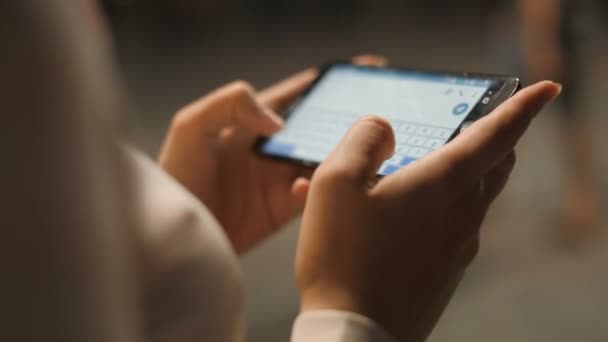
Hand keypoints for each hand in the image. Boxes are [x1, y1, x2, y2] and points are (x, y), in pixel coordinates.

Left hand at [159, 55, 386, 253]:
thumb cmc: (175, 175)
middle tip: (379, 114)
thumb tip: (279, 121)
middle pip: (319, 127)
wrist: (175, 236)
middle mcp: (272, 148)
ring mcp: (280, 178)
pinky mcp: (283, 209)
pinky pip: (314, 195)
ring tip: (362, 150)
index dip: (328, 84)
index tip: (363, 73)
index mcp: (253, 121)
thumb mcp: (191, 127)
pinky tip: (308, 186)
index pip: (298, 96)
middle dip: (348, 119)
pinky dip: (320, 189)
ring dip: (343, 156)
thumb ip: (230, 104)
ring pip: (324, 161)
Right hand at [295, 81, 560, 340]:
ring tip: (391, 178)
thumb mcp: (335, 182)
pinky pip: (443, 228)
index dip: (523, 107)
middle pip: (493, 167)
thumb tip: (384, 129)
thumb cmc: (343, 255)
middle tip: (474, 127)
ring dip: (443, 178)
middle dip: (492, 140)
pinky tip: (379, 221)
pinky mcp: (444, 273)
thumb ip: (363, 139)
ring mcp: (457, 248)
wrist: (354, 336)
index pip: (498, 133)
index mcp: (444, 184)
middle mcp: (463, 215)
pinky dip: (424, 211)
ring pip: (466, 198)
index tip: (546, 89)